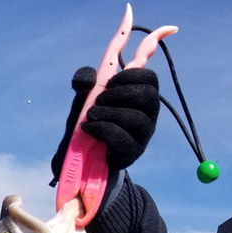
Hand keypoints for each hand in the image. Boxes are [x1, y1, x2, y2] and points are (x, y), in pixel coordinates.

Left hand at [51, 66, 159, 181]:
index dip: (132, 75)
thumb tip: (89, 78)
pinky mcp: (132, 152)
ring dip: (108, 113)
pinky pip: (122, 138)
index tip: (109, 82)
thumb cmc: (89, 122)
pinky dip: (102, 129)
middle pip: (149, 96)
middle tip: (99, 99)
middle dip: (120, 93)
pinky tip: (88, 128)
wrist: (81, 157)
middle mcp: (148, 115)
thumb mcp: (83, 99)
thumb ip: (85, 83)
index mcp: (140, 97)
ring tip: (91, 115)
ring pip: (136, 118)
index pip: (150, 79)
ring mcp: (143, 135)